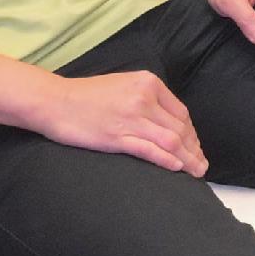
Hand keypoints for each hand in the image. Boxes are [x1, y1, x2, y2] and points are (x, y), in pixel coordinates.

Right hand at [34, 68, 207, 173]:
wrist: (54, 101)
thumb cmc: (86, 96)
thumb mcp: (124, 84)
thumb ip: (147, 98)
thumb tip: (167, 119)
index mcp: (149, 83)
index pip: (181, 113)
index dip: (192, 134)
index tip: (196, 147)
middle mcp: (144, 99)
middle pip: (180, 128)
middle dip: (194, 149)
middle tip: (201, 164)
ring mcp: (131, 118)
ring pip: (171, 140)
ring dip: (187, 159)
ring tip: (196, 172)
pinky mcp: (116, 136)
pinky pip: (149, 149)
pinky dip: (167, 159)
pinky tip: (176, 168)